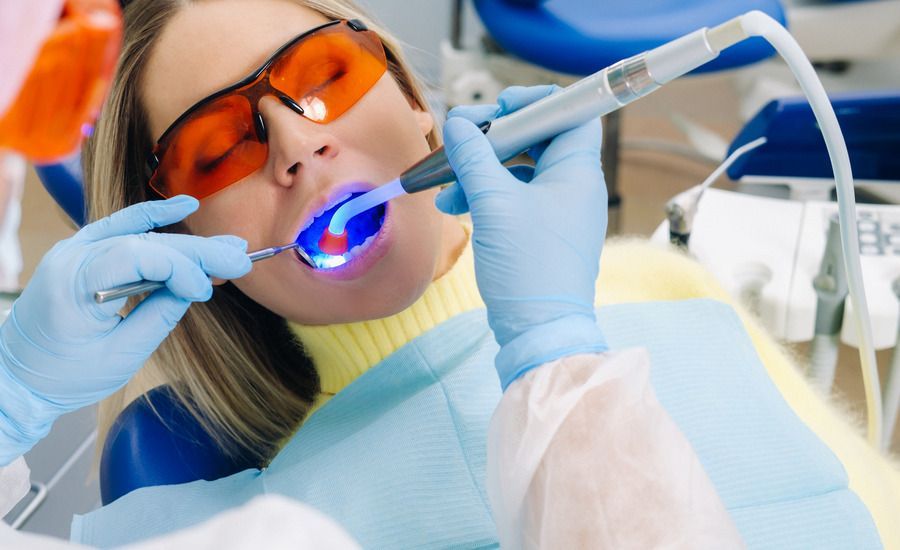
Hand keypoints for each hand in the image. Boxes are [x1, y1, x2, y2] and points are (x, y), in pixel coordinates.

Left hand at [0, 196, 250, 462]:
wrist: (16, 376)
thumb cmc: (64, 376)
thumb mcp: (119, 357)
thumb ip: (158, 316)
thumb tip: (193, 287)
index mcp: (73, 283)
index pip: (138, 258)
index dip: (180, 268)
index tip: (209, 292)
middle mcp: (72, 256)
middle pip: (146, 242)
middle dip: (197, 252)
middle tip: (242, 258)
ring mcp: (75, 250)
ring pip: (141, 236)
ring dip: (187, 242)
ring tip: (229, 247)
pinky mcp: (83, 254)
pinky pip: (122, 228)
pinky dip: (154, 219)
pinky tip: (185, 207)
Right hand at [437, 86, 608, 388]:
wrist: (539, 331)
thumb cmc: (528, 265)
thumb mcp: (494, 204)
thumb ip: (474, 157)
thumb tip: (459, 124)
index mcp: (577, 170)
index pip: (570, 112)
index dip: (535, 102)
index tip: (498, 109)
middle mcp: (574, 185)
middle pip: (538, 138)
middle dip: (495, 136)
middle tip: (463, 138)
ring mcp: (559, 210)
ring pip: (520, 170)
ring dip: (482, 168)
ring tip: (446, 179)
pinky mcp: (541, 233)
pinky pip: (514, 198)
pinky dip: (486, 195)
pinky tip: (453, 205)